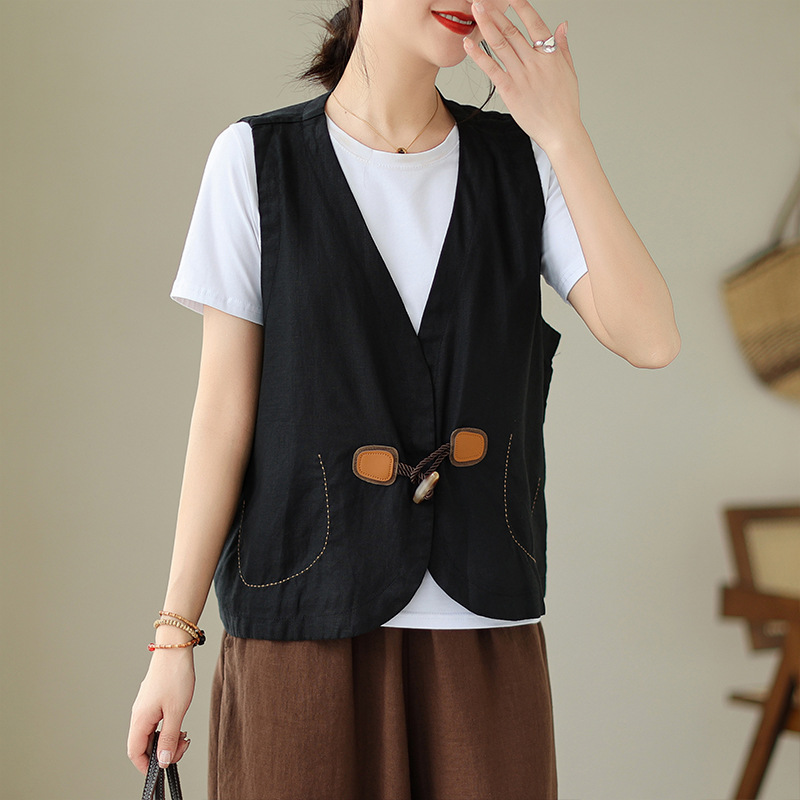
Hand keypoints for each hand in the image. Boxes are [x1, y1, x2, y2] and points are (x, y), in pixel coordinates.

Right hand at [127, 650, 195, 775]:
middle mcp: (138, 714)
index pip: (135, 753)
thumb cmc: (175, 675)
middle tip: (182, 746)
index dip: (147, 765)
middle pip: (143, 744)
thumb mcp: (176, 711)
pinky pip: (155, 721)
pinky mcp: (152, 699)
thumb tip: (162, 760)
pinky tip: (180, 722)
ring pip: (151, 733)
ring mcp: (145, 706)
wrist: (175, 647)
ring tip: (183, 735)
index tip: (163, 767)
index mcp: (140, 719)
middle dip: (162, 751)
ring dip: (167, 738)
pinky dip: (167, 727)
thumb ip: (169, 737)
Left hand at [463, 0, 580, 150]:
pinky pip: (492, 69)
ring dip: (486, 26)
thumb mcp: (569, 71)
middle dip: (496, 12)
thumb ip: (563, 46)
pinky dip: (479, 55)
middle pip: (512, 31)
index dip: (521, 6)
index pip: (534, 23)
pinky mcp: (510, 91)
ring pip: (500, 45)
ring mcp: (522, 76)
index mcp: (550, 55)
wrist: (560, 131)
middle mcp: (535, 62)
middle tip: (482, 0)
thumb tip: (563, 25)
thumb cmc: (565, 104)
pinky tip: (468, 43)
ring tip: (475, 10)